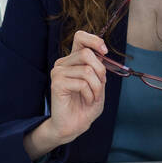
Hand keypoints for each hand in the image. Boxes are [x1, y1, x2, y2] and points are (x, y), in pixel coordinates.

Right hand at [29, 31, 109, 157]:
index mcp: (73, 60)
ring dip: (96, 87)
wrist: (74, 125)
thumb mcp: (99, 83)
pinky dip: (90, 94)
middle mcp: (63, 63)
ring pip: (87, 70)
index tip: (104, 51)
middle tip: (100, 87)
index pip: (80, 37)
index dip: (94, 40)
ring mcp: (58, 72)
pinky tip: (86, 100)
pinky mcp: (57, 83)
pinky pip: (82, 83)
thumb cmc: (86, 105)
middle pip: (87, 53)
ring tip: (93, 97)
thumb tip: (102, 52)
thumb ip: (99, 67)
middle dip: (100, 71)